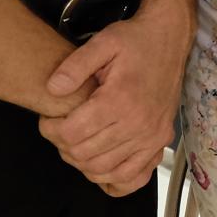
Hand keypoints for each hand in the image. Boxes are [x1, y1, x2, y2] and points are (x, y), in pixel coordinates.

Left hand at [38, 6, 193, 195]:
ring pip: (104, 170)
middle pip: (84, 155)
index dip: (50, 129)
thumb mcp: (102, 42)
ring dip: (82, 162)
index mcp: (119, 99)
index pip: (72, 134)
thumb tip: (52, 89)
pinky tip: (101, 164)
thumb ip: (74, 66)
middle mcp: (137, 124)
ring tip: (76, 142)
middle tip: (59, 129)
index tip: (47, 119)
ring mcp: (151, 137)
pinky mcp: (160, 142)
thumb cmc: (135, 40)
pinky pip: (133, 177)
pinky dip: (113, 178)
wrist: (169, 38)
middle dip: (63, 145)